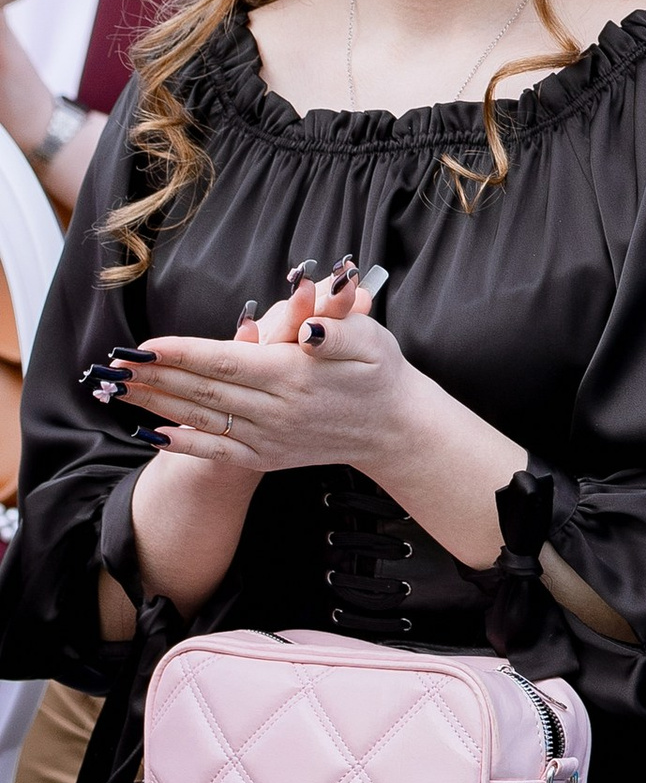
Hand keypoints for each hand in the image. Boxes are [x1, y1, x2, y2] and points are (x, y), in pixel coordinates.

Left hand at [101, 268, 421, 480]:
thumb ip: (338, 329)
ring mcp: (268, 438)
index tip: (145, 345)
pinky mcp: (265, 456)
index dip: (182, 354)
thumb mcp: (371, 339)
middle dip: (154, 377)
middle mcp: (275, 411)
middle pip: (203, 390)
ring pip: (201, 419)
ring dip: (155, 405)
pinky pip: (214, 450)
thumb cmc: (380, 373)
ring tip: (118, 390)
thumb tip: (309, 326)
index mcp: (294, 376)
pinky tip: (149, 433)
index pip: (227, 361)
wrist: (394, 429)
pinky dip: (179, 443)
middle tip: (113, 364)